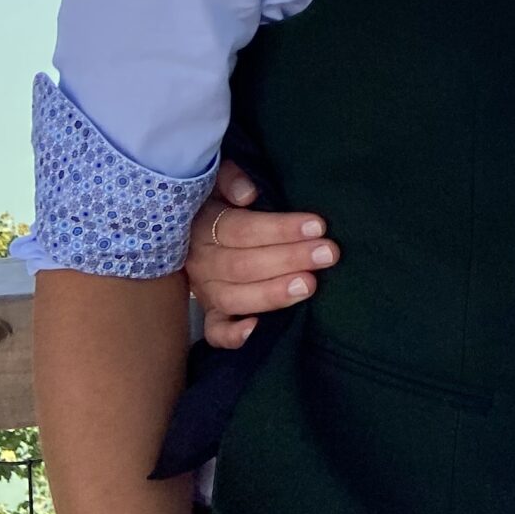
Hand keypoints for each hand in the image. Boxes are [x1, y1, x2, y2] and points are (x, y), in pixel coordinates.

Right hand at [185, 162, 333, 348]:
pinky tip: (257, 331)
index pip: (240, 230)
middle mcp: (200, 261)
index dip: (279, 229)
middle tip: (327, 254)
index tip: (318, 226)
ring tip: (309, 286)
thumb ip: (230, 178)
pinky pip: (214, 330)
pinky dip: (232, 336)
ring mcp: (203, 289)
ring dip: (272, 294)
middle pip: (242, 265)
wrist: (186, 223)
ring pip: (233, 298)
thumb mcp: (217, 178)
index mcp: (201, 225)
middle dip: (289, 259)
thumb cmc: (217, 196)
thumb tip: (248, 194)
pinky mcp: (209, 311)